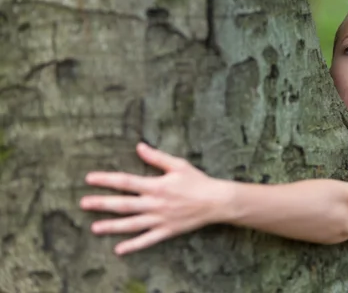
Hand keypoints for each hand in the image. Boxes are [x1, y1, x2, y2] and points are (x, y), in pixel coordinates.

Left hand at [80, 142, 231, 254]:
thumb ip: (157, 157)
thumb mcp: (178, 165)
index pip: (126, 182)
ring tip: (94, 227)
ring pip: (131, 224)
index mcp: (156, 185)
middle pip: (123, 204)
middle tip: (83, 204)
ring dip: (112, 226)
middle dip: (102, 204)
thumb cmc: (197, 181)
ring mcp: (160, 219)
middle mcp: (155, 204)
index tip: (89, 179)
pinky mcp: (166, 231)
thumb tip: (139, 147)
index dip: (107, 180)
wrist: (215, 202)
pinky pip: (147, 240)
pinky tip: (118, 249)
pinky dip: (133, 245)